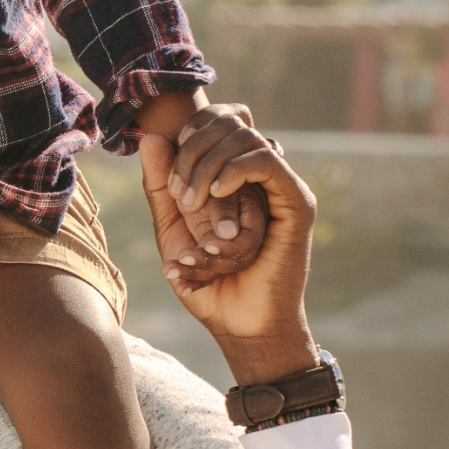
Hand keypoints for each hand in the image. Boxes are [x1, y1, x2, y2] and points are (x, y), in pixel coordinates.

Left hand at [138, 132, 318, 384]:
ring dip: (208, 170)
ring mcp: (282, 188)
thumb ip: (161, 185)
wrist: (238, 325)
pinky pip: (266, 161)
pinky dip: (234, 171)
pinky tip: (213, 195)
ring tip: (192, 206)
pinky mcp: (297, 202)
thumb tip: (151, 136)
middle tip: (179, 197)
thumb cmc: (209, 285)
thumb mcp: (173, 229)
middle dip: (192, 153)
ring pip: (244, 142)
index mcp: (235, 180)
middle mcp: (262, 179)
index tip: (169, 181)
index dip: (189, 136)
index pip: (217, 122)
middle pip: (230, 123)